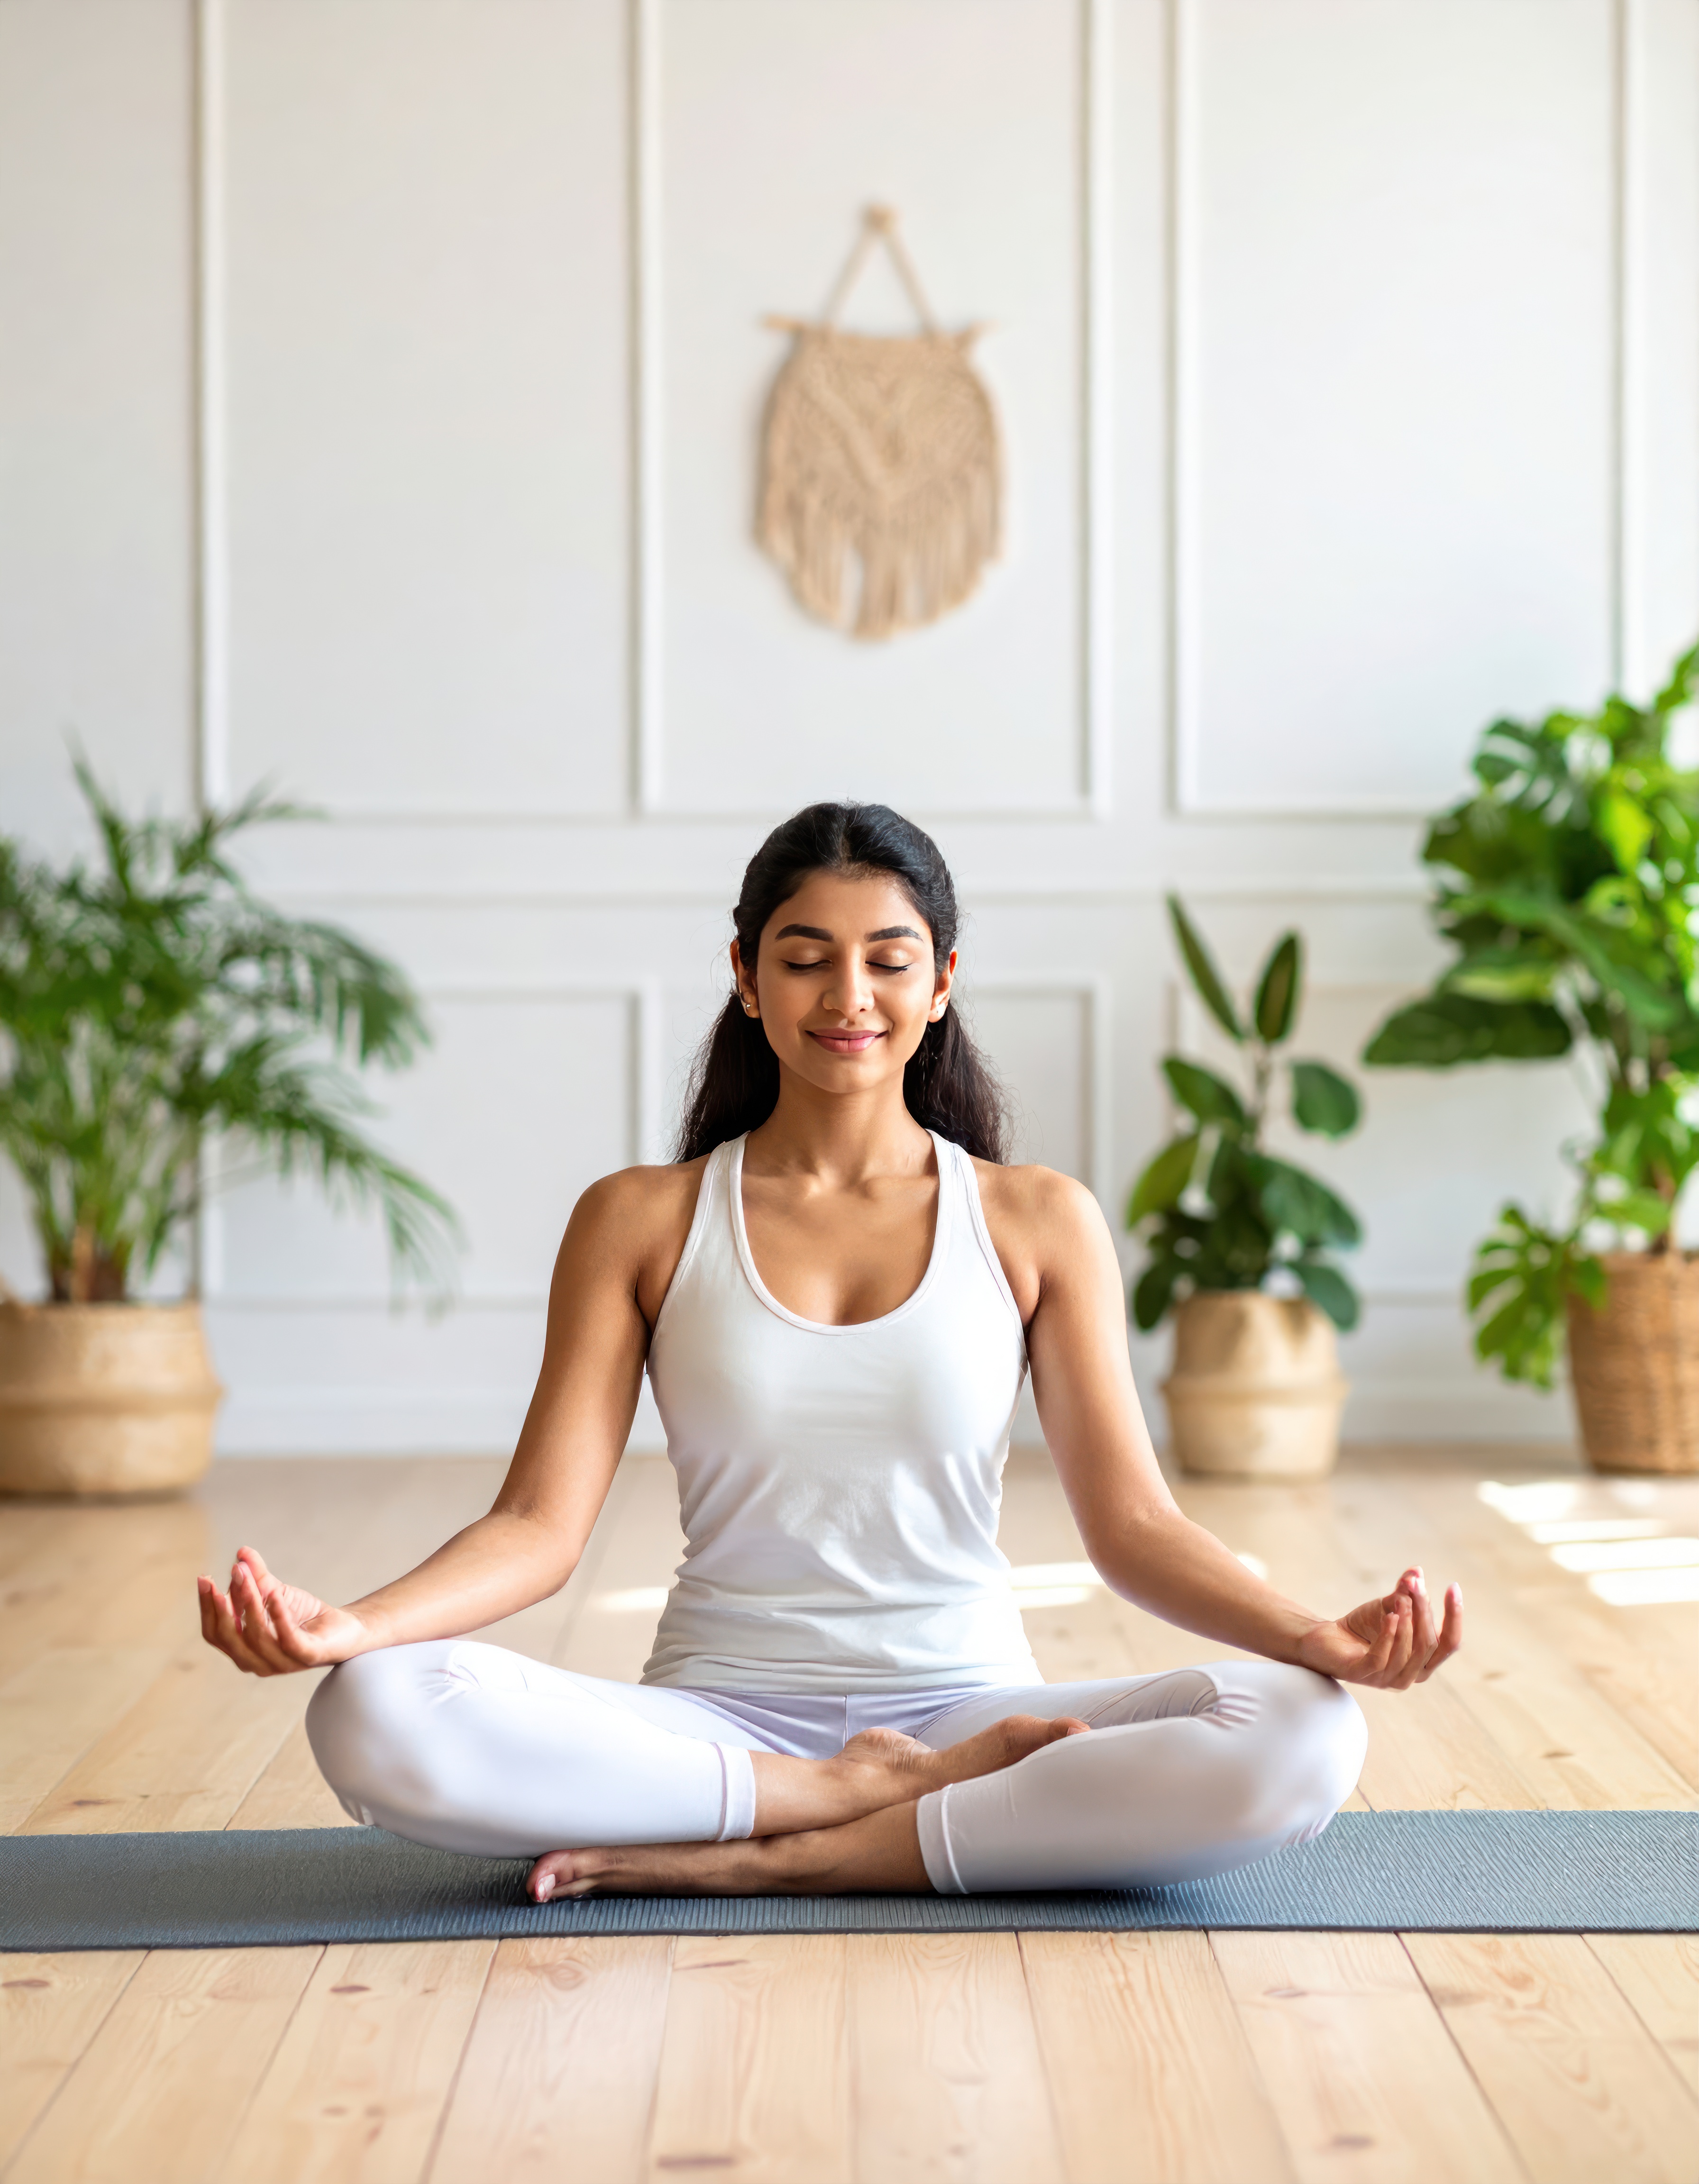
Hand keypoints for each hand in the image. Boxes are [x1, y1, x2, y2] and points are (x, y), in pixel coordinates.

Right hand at [197, 1545, 369, 1675]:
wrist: (343, 1628)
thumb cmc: (303, 1615)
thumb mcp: (275, 1592)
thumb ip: (257, 1576)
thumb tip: (241, 1552)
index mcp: (242, 1650)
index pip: (214, 1633)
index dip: (207, 1607)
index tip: (204, 1578)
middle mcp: (256, 1662)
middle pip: (230, 1637)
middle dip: (222, 1605)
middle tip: (224, 1574)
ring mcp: (281, 1663)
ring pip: (256, 1635)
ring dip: (250, 1602)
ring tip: (246, 1574)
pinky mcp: (306, 1657)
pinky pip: (287, 1639)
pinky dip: (279, 1616)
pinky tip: (274, 1594)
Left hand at [1295, 1565, 1461, 1689]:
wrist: (1326, 1638)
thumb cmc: (1364, 1627)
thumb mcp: (1388, 1606)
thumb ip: (1405, 1593)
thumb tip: (1417, 1571)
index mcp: (1423, 1662)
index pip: (1450, 1643)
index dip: (1455, 1616)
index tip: (1453, 1586)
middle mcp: (1411, 1675)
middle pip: (1429, 1643)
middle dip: (1425, 1611)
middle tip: (1415, 1585)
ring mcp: (1387, 1679)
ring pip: (1409, 1651)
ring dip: (1407, 1620)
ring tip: (1400, 1598)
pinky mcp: (1362, 1675)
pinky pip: (1381, 1658)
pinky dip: (1388, 1636)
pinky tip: (1389, 1616)